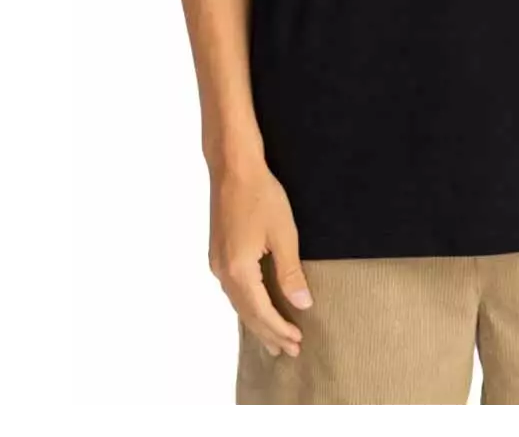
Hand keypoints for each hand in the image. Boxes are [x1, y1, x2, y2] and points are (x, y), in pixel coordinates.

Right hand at [208, 162, 313, 357]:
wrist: (232, 168)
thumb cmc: (260, 195)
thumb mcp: (283, 234)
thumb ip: (290, 272)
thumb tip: (301, 304)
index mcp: (239, 270)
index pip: (261, 312)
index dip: (279, 329)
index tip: (297, 342)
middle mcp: (223, 272)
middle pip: (246, 313)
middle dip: (268, 333)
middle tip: (288, 351)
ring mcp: (217, 262)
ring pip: (237, 303)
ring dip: (256, 321)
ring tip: (272, 339)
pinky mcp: (218, 253)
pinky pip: (232, 290)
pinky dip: (246, 305)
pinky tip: (254, 307)